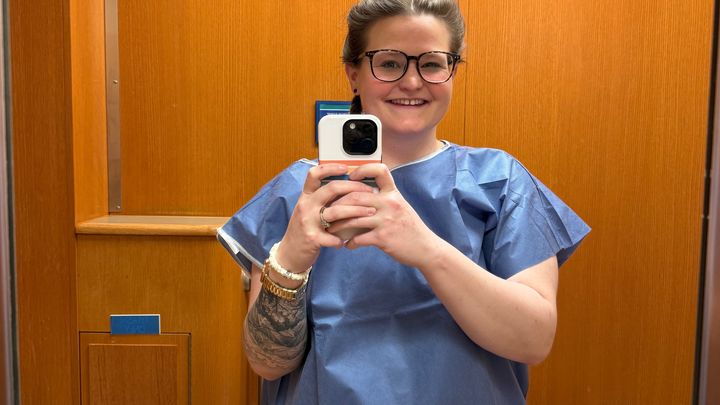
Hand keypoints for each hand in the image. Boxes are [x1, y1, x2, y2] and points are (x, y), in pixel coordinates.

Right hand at [276, 164, 375, 271]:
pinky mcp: (312, 238)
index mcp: (306, 196)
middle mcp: (306, 205)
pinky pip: (332, 237)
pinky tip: (350, 240)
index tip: (346, 168)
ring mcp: (308, 221)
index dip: (330, 167)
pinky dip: (342, 238)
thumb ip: (324, 199)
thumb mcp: (310, 209)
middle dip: (354, 188)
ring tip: (370, 212)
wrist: (290, 252)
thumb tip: (348, 188)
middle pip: (331, 188)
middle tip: (369, 191)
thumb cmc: (305, 229)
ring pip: (336, 211)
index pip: (314, 174)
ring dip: (357, 211)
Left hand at [325, 163, 440, 267]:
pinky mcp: (383, 238)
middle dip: (338, 204)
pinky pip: (359, 238)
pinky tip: (348, 244)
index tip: (350, 176)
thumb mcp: (400, 206)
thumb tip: (360, 197)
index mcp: (393, 193)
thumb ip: (383, 199)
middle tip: (328, 210)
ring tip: (331, 229)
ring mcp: (386, 220)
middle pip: (356, 196)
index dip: (362, 169)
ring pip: (353, 218)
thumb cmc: (410, 228)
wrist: (426, 248)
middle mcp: (389, 203)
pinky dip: (350, 242)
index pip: (379, 170)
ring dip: (338, 225)